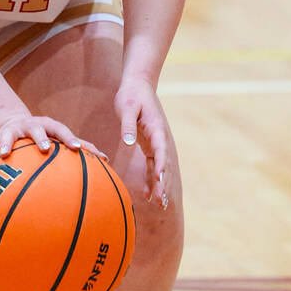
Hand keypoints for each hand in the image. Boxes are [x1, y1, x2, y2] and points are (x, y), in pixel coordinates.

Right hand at [0, 112, 105, 165]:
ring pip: (8, 135)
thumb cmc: (45, 136)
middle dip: (40, 137)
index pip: (61, 129)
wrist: (14, 122)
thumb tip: (107, 161)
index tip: (76, 149)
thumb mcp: (59, 138)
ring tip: (4, 155)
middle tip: (45, 148)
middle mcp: (30, 125)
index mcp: (48, 126)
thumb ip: (81, 149)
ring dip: (6, 144)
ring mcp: (12, 130)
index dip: (69, 137)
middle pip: (36, 128)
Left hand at [115, 79, 170, 208]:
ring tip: (160, 204)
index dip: (161, 165)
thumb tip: (128, 142)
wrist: (138, 86)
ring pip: (160, 167)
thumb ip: (128, 124)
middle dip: (163, 182)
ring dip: (160, 185)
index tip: (160, 179)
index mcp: (156, 128)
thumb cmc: (131, 95)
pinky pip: (152, 165)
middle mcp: (159, 138)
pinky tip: (149, 195)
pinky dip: (152, 179)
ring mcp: (155, 143)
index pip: (161, 149)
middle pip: (164, 163)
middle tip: (162, 201)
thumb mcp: (127, 107)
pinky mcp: (149, 145)